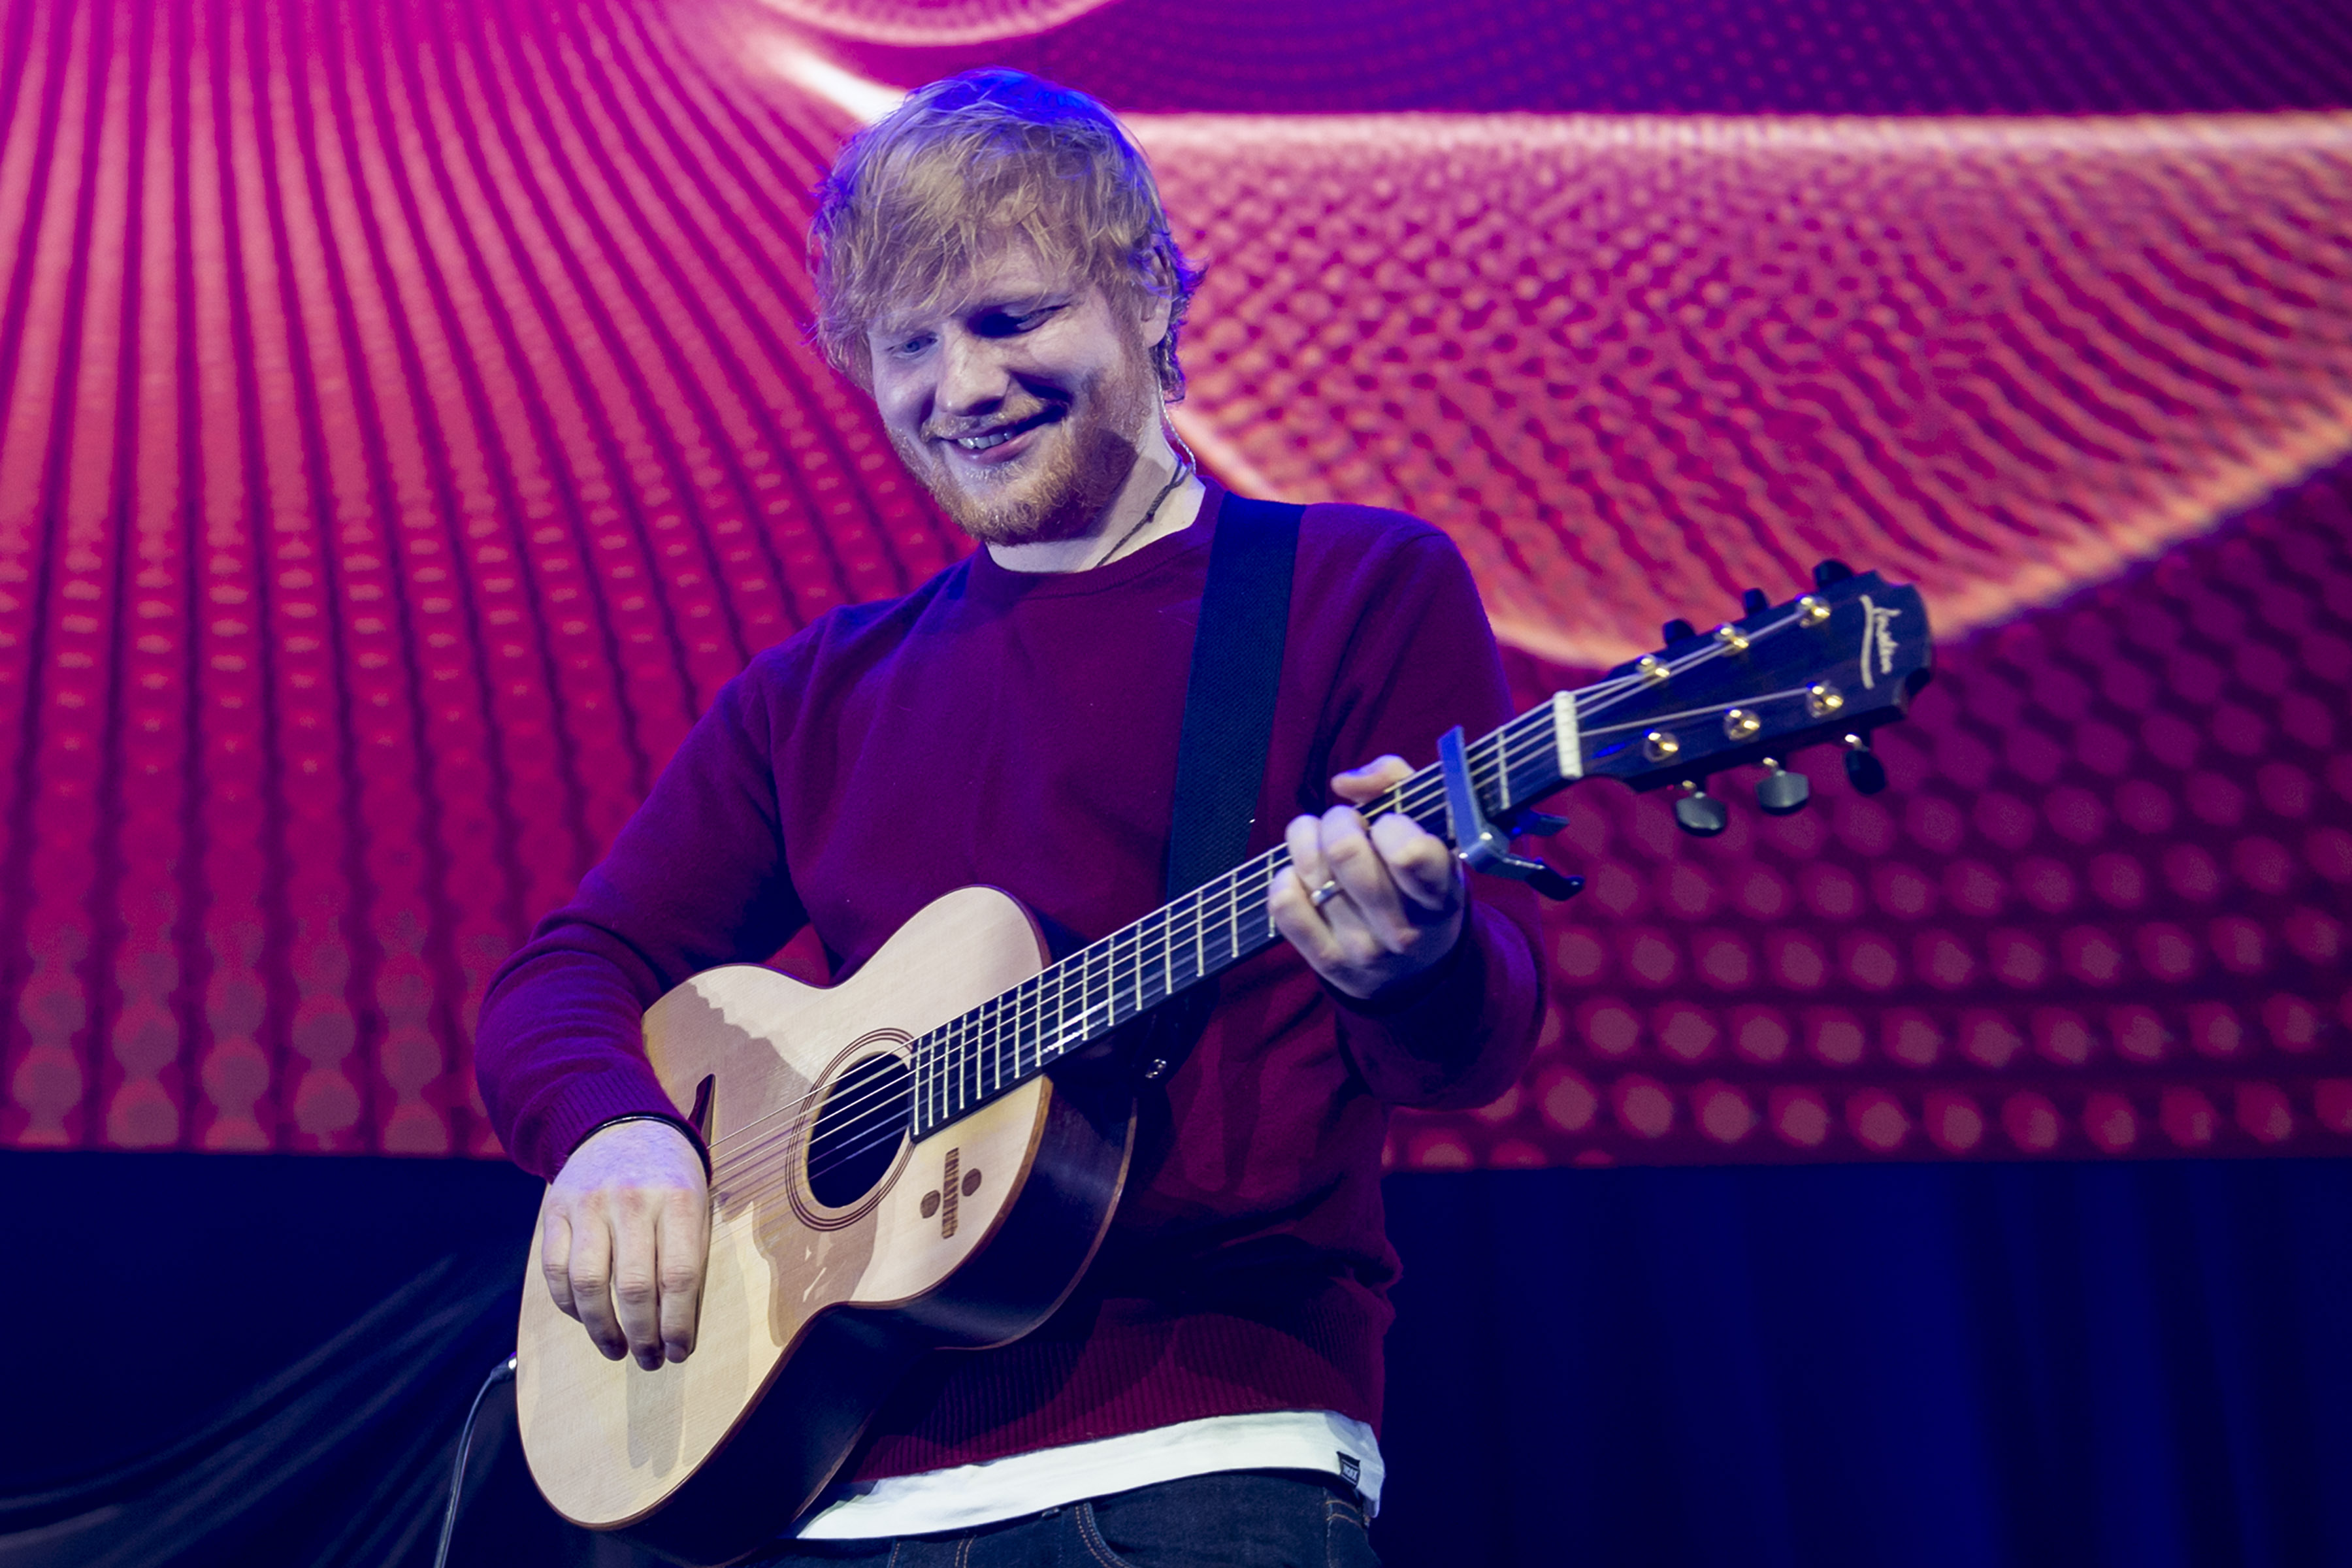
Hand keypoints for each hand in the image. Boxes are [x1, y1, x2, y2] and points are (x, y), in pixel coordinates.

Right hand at [540, 1118, 709, 1368]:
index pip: (678, 1277)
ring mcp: (588, 1203)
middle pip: (633, 1287)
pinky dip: (570, 1305)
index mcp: (678, 1199)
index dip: (678, 1325)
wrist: (622, 1124)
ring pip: (588, 1284)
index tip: (680, 1352)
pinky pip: (556, 1270)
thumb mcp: (698, 1202)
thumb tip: (680, 1327)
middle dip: (643, 1336)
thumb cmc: (670, 1177)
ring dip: (602, 1330)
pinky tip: (587, 1319)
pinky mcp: (555, 1209)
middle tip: (650, 1360)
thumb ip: (690, 1256)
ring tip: (617, 1350)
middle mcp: (632, 1200)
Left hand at [1270, 755, 1465, 999]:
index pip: (1408, 853)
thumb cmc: (1419, 881)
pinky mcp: (1327, 962)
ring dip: (1307, 843)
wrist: (1417, 969)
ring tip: (1321, 845)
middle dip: (1338, 820)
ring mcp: (1363, 950)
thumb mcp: (1431, 831)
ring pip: (1309, 871)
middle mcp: (1404, 929)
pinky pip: (1284, 905)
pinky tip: (1302, 877)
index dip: (1389, 824)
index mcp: (1441, 894)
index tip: (1389, 826)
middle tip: (1346, 825)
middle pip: (1345, 851)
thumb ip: (1397, 783)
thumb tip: (1342, 783)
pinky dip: (1285, 877)